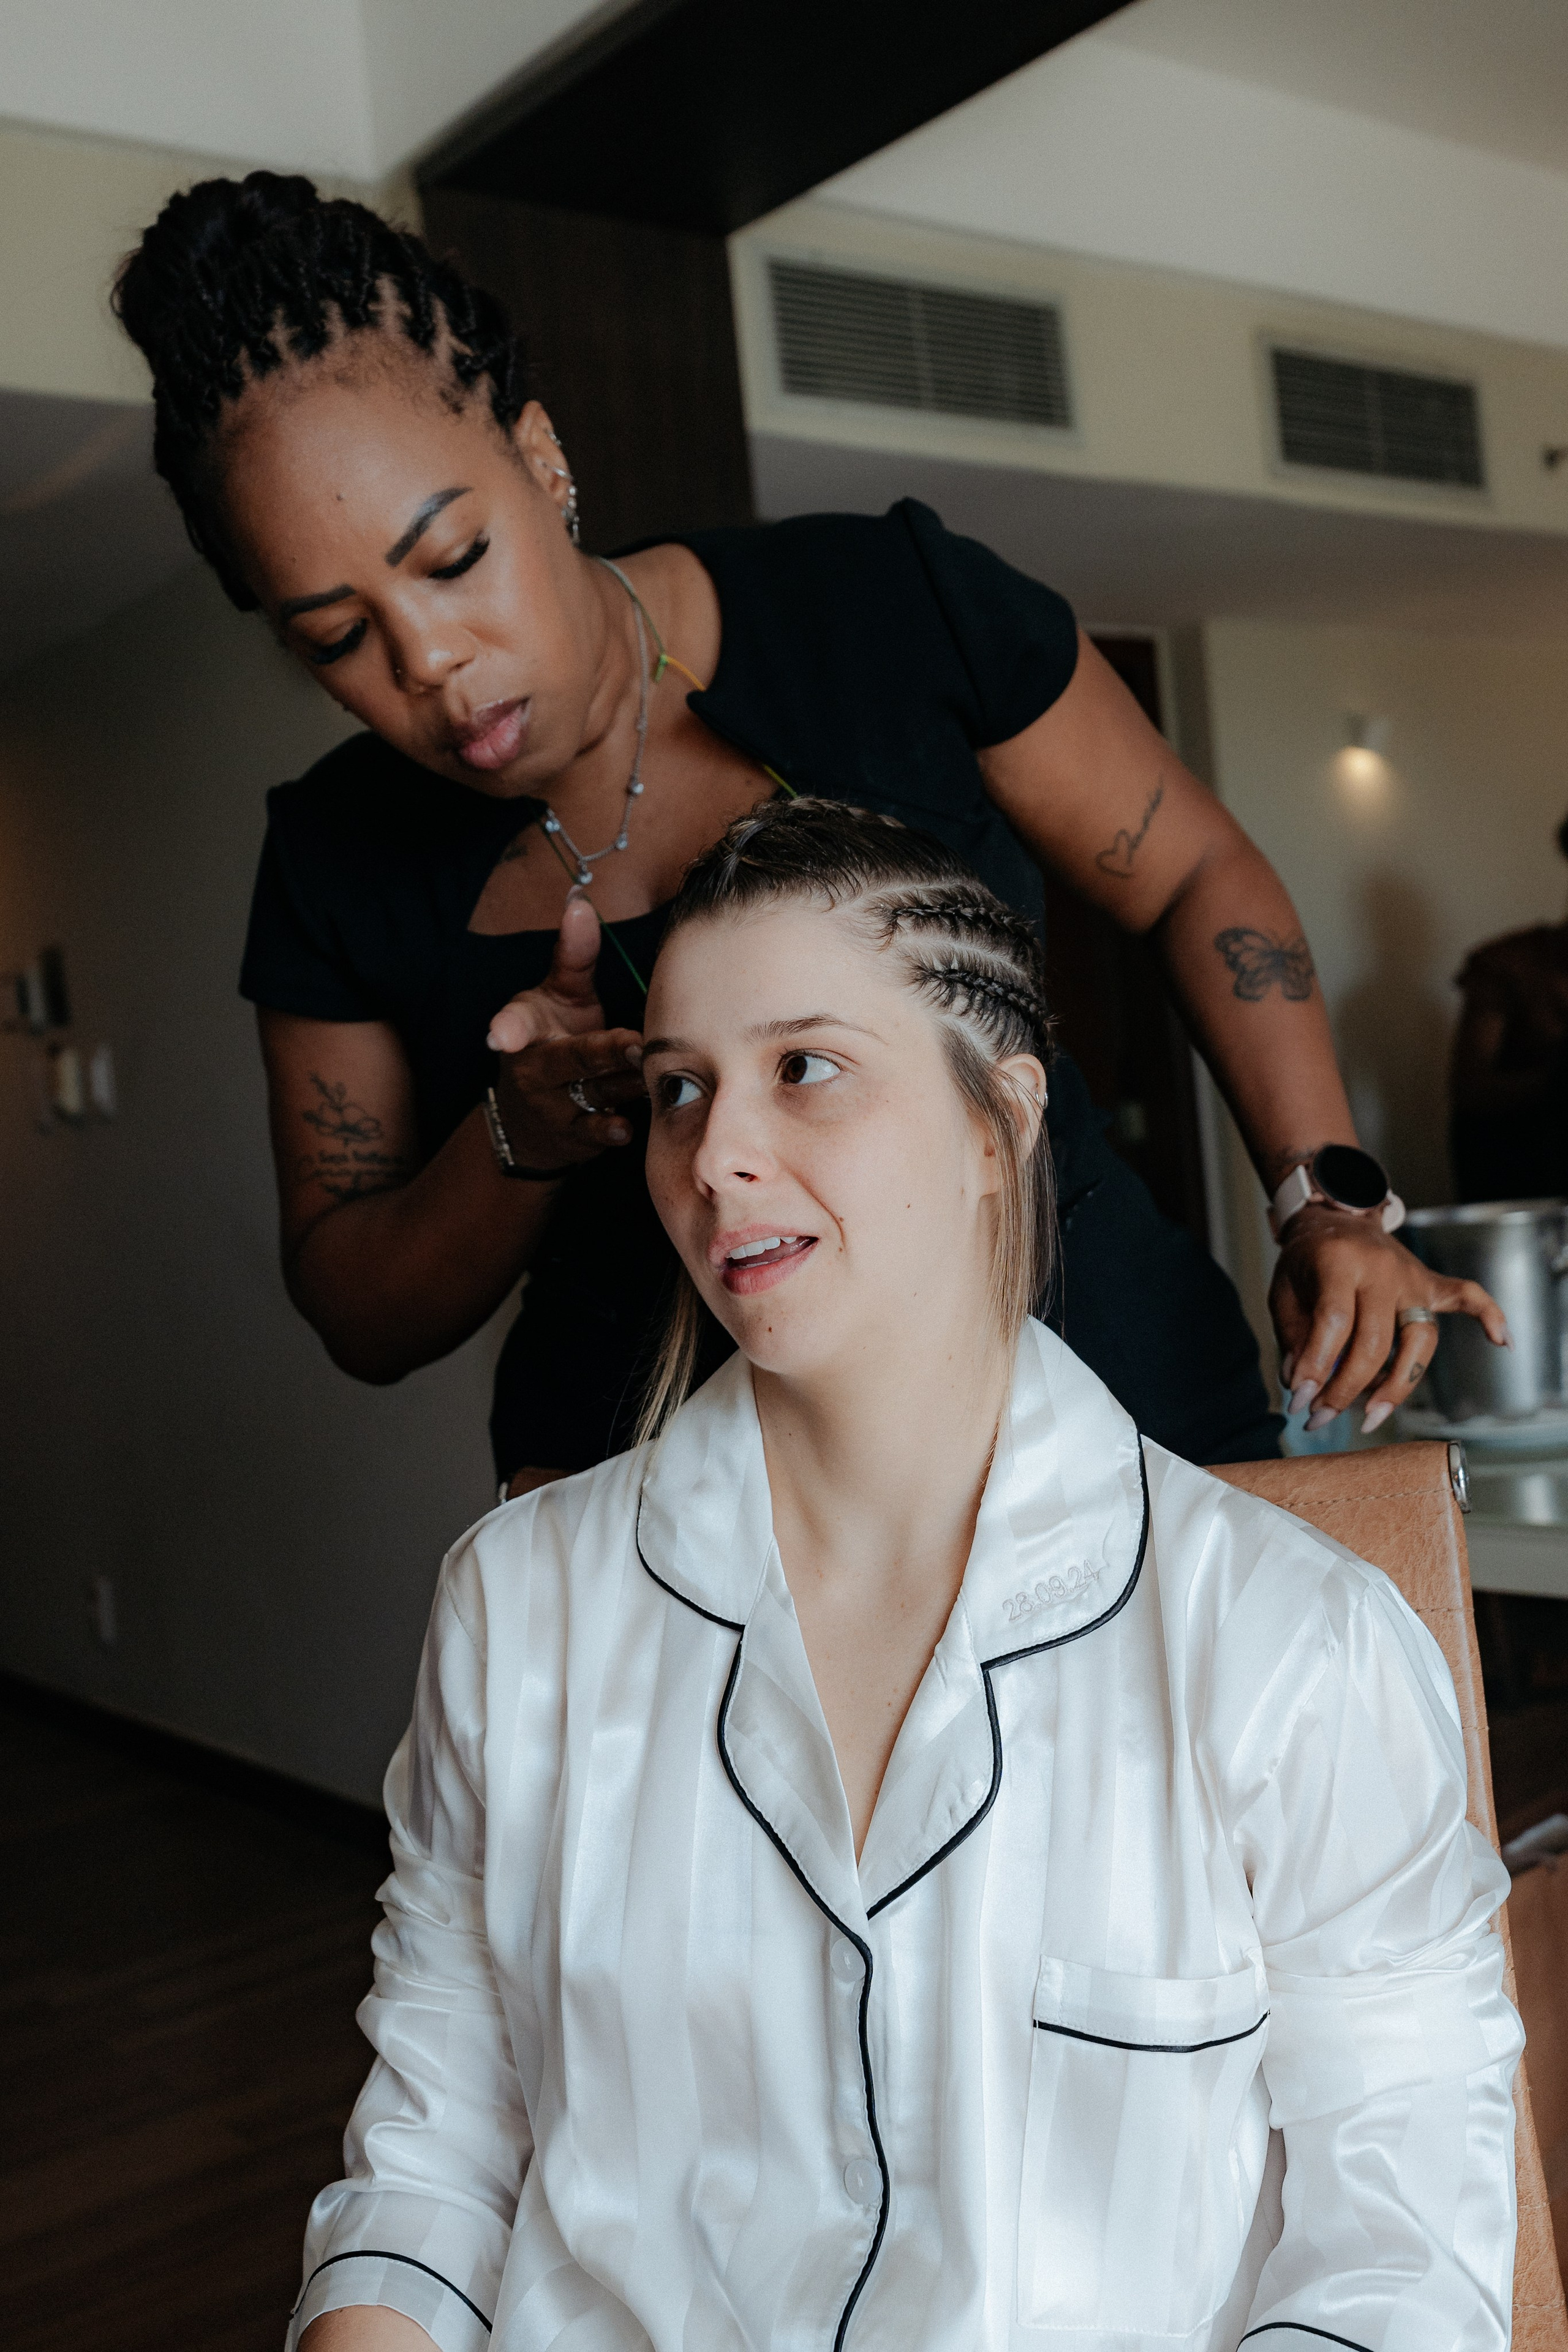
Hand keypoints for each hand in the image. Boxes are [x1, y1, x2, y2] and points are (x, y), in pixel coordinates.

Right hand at [484, 891, 644, 1171]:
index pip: (515, 1023)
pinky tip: (628, 1127)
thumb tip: (579, 903)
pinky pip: (595, 1134)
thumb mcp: (558, 996)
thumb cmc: (554, 1041)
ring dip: (624, 1086)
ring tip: (650, 1075)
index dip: (508, 1028)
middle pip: (572, 1058)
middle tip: (635, 1043)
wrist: (530, 1121)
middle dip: (602, 1052)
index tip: (500, 1036)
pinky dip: (611, 1131)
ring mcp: (553, 1107)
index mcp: (527, 1029)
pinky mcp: (572, 1139)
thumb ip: (573, 956)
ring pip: (595, 1093)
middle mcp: (535, 1069)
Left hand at [1270, 1206, 1508, 1434]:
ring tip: (1372, 1415)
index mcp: (1339, 1263)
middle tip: (1322, 1418)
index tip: (1299, 1402)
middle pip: (1376, 1340)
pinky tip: (1502, 1342)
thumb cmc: (1307, 1260)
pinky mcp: (1431, 1283)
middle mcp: (1382, 1269)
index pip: (1334, 1322)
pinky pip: (1467, 1296)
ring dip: (1398, 1384)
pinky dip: (1489, 1316)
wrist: (1335, 1216)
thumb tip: (1303, 1387)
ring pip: (1420, 1338)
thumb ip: (1293, 1336)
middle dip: (1347, 1388)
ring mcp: (1412, 1276)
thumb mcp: (1284, 1292)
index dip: (1317, 1367)